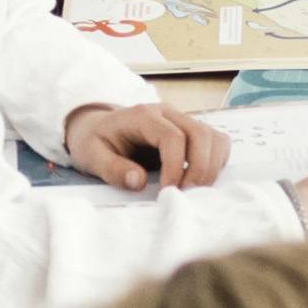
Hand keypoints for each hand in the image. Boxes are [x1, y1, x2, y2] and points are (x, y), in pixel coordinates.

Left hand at [58, 101, 231, 191]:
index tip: (168, 191)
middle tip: (184, 194)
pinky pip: (216, 143)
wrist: (97, 128)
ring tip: (193, 189)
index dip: (176, 166)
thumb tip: (137, 181)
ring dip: (210, 166)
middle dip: (198, 168)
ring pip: (213, 137)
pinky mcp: (191, 131)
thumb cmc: (95, 142)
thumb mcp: (91, 156)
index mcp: (143, 116)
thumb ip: (112, 169)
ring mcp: (182, 120)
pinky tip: (198, 180)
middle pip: (200, 134)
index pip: (172, 136)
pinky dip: (215, 162)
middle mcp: (167, 113)